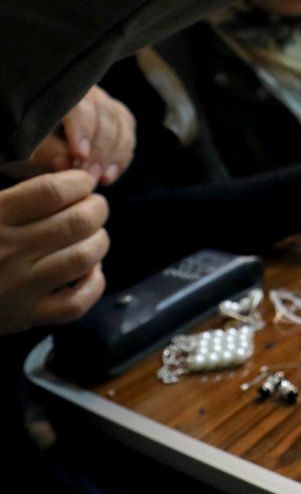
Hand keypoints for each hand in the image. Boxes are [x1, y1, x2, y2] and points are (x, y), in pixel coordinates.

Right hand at [0, 172, 109, 334]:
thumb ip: (15, 193)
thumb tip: (62, 177)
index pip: (50, 192)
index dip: (77, 182)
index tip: (82, 182)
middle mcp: (6, 252)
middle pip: (77, 222)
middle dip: (97, 208)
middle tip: (94, 207)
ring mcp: (18, 287)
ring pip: (84, 257)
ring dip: (99, 241)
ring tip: (92, 235)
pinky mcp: (26, 316)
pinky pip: (77, 302)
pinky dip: (93, 283)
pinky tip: (88, 270)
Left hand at [28, 87, 135, 184]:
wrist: (45, 140)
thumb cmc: (34, 139)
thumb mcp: (32, 145)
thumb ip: (48, 151)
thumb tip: (68, 162)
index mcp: (64, 92)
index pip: (80, 106)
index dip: (82, 130)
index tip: (80, 155)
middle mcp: (90, 93)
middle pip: (106, 115)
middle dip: (100, 148)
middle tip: (90, 175)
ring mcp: (108, 105)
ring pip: (122, 125)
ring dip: (113, 155)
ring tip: (100, 179)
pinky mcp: (121, 121)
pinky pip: (129, 138)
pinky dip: (121, 159)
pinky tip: (109, 177)